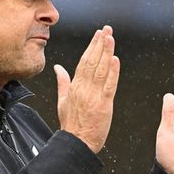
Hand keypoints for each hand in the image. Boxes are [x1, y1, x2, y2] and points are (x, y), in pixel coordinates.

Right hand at [54, 26, 120, 152]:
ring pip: (101, 70)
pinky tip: (115, 60)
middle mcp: (83, 89)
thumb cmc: (71, 125)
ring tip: (111, 38)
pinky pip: (109, 85)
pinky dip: (113, 72)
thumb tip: (58, 68)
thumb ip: (62, 82)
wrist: (76, 143)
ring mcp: (94, 96)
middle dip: (100, 44)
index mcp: (74, 87)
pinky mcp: (104, 105)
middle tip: (107, 29)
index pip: (84, 62)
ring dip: (107, 52)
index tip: (98, 34)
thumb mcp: (62, 101)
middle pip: (93, 62)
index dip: (92, 46)